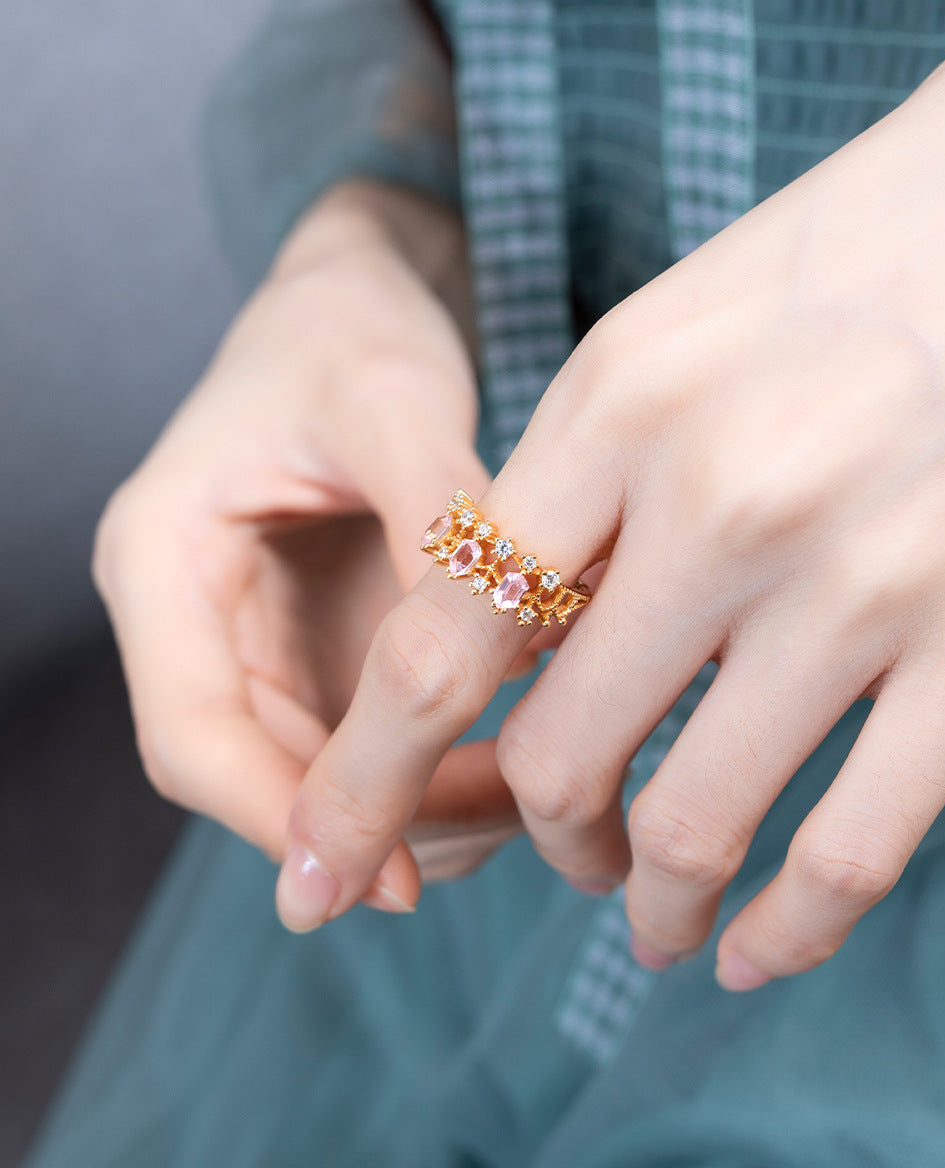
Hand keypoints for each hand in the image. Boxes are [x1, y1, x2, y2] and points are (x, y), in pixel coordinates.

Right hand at [93, 180, 550, 908]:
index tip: (393, 879)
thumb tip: (513, 650)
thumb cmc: (352, 334)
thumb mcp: (393, 400)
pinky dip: (441, 765)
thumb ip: (441, 518)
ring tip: (535, 801)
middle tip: (512, 830)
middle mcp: (199, 618)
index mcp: (165, 558)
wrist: (353, 307)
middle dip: (378, 824)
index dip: (281, 822)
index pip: (190, 736)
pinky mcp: (322, 642)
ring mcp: (262, 639)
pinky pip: (370, 737)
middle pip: (259, 776)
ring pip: (320, 774)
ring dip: (420, 810)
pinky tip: (526, 753)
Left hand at [275, 0, 944, 975]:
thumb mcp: (695, 313)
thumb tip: (532, 617)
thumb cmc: (895, 235)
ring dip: (652, 900)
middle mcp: (723, 496)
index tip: (355, 830)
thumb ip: (597, 471)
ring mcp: (864, 581)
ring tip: (652, 915)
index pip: (446, 630)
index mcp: (623, 399)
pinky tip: (763, 949)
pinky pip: (852, 850)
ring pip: (694, 825)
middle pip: (557, 753)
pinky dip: (790, 929)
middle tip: (567, 852)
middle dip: (543, 835)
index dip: (378, 761)